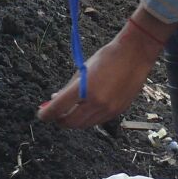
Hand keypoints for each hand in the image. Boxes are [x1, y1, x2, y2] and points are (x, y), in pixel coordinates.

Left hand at [37, 23, 161, 128]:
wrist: (135, 54)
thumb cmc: (108, 56)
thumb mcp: (83, 69)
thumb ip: (68, 88)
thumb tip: (55, 99)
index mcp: (85, 89)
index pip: (58, 109)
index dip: (46, 114)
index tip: (41, 114)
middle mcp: (96, 103)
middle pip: (70, 122)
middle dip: (59, 120)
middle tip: (54, 115)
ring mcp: (109, 109)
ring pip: (84, 124)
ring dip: (73, 120)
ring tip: (69, 111)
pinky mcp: (118, 111)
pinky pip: (97, 121)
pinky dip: (88, 118)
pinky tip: (85, 109)